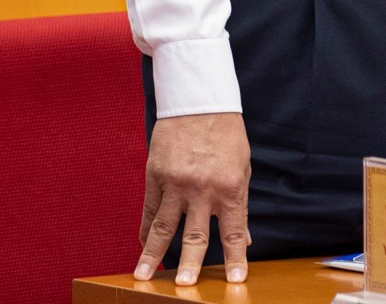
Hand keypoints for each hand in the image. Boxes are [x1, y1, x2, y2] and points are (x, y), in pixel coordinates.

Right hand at [137, 112, 250, 285]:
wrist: (199, 100)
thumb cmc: (226, 134)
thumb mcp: (242, 167)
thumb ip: (240, 204)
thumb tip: (244, 238)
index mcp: (229, 187)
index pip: (233, 231)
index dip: (235, 258)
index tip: (236, 280)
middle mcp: (202, 189)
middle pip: (195, 234)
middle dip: (190, 263)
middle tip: (185, 286)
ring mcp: (176, 183)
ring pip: (163, 226)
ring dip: (153, 254)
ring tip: (143, 277)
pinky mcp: (155, 175)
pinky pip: (149, 209)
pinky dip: (144, 229)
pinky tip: (141, 246)